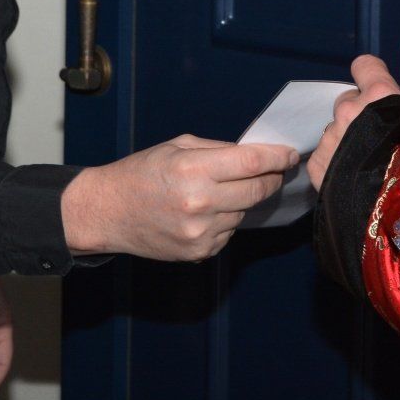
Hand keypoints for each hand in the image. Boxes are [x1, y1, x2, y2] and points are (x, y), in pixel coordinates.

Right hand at [62, 137, 299, 260]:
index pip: (252, 162)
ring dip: (242, 199)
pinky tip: (203, 212)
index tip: (290, 154)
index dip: (278, 157)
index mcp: (193, 170)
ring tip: (217, 191)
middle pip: (258, 190)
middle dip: (271, 178)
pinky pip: (229, 232)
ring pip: (244, 211)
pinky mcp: (200, 251)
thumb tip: (257, 155)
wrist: (108, 212)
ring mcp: (201, 232)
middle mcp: (200, 203)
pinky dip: (225, 219)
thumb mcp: (178, 147)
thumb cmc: (141, 173)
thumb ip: (219, 151)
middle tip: (274, 170)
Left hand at [307, 54, 399, 190]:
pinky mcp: (317, 163)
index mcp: (378, 96)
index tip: (374, 89)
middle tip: (373, 137)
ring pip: (334, 130)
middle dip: (357, 114)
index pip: (364, 66)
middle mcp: (349, 110)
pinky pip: (324, 154)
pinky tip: (349, 178)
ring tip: (363, 164)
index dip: (369, 76)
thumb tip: (398, 105)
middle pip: (347, 101)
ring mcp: (330, 136)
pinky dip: (334, 162)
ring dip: (345, 140)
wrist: (394, 213)